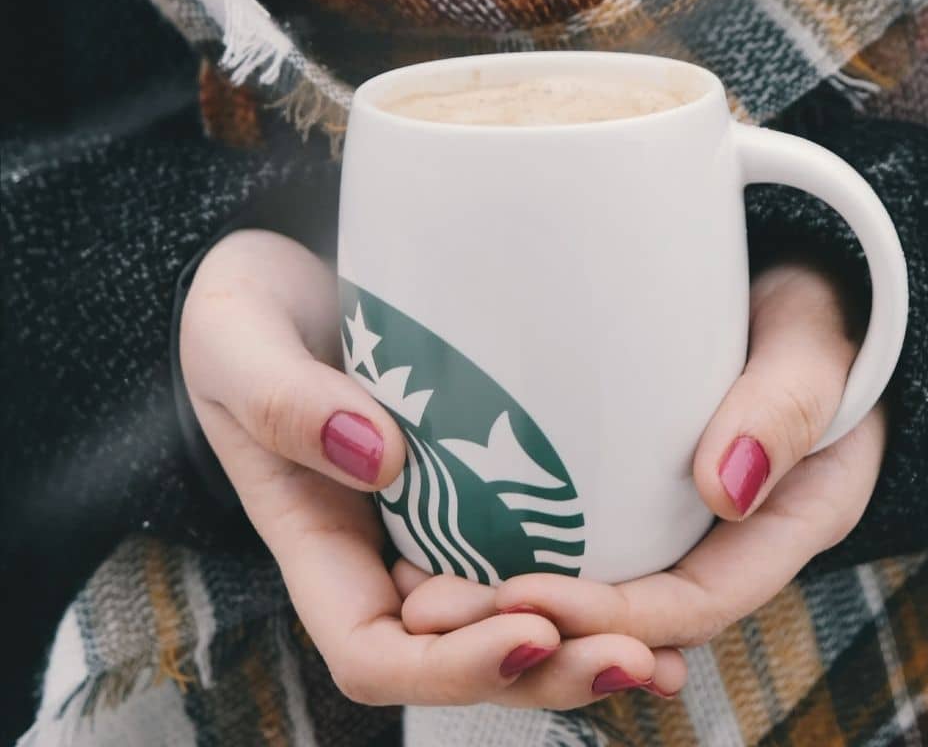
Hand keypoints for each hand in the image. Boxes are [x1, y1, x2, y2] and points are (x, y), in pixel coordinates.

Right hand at [180, 229, 683, 707]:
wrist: (302, 276)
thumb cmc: (252, 311)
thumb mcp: (236, 338)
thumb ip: (281, 399)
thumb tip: (380, 459)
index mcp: (321, 546)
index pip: (376, 653)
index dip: (450, 667)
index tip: (526, 629)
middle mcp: (388, 559)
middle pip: (466, 657)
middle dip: (545, 674)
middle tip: (631, 656)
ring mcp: (445, 531)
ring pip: (516, 624)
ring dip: (584, 649)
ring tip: (663, 655)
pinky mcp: (493, 491)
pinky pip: (547, 559)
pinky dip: (603, 593)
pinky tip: (667, 602)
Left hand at [400, 263, 884, 650]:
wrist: (794, 284)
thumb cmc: (810, 310)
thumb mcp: (811, 344)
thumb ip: (786, 406)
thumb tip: (729, 488)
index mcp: (782, 528)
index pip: (693, 604)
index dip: (609, 616)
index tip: (522, 595)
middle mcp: (724, 541)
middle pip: (629, 615)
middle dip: (535, 626)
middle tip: (435, 609)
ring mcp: (678, 518)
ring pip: (595, 583)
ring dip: (506, 601)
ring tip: (417, 590)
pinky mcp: (635, 488)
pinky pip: (577, 534)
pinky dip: (509, 546)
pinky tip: (438, 535)